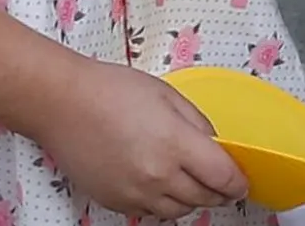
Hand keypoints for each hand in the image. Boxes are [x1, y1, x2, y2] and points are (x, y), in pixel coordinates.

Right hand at [33, 59, 248, 220]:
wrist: (63, 104)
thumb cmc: (111, 90)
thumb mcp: (168, 95)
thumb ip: (198, 124)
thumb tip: (216, 147)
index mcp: (175, 143)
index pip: (223, 177)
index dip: (238, 182)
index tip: (242, 182)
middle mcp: (157, 175)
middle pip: (204, 198)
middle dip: (218, 191)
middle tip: (219, 180)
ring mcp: (135, 193)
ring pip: (178, 211)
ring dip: (190, 199)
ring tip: (187, 179)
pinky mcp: (115, 202)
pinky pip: (151, 212)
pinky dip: (162, 202)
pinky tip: (157, 181)